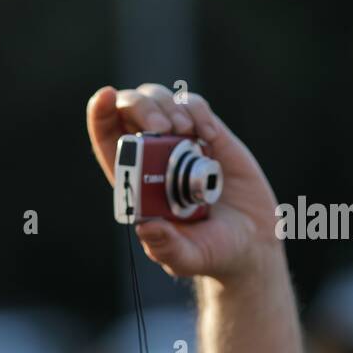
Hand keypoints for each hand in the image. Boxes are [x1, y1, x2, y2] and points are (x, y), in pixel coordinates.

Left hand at [86, 83, 279, 279]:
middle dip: (141, 108)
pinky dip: (197, 111)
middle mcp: (152, 157)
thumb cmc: (212, 253)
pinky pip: (193, 105)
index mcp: (135, 181)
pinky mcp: (209, 135)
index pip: (106, 139)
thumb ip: (166, 246)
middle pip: (130, 110)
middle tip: (163, 129)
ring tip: (189, 135)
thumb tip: (146, 226)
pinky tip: (210, 138)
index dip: (99, 113)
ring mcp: (180, 142)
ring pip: (160, 100)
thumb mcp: (187, 256)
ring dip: (169, 108)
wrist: (252, 242)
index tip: (104, 96)